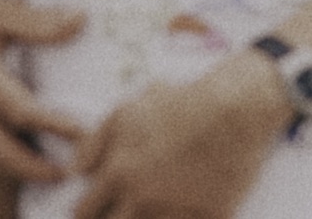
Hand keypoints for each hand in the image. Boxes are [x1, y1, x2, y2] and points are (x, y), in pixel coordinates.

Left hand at [72, 50, 292, 218]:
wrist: (236, 109)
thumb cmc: (181, 104)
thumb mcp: (127, 110)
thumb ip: (93, 143)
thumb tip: (75, 172)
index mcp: (119, 174)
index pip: (83, 212)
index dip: (84, 213)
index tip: (90, 211)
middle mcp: (143, 200)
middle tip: (119, 211)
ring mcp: (176, 214)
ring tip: (149, 208)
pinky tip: (179, 211)